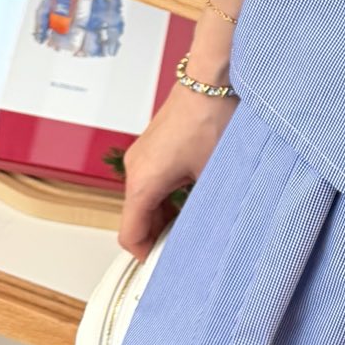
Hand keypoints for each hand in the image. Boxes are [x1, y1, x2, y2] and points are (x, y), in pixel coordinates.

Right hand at [118, 79, 237, 261]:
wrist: (213, 78)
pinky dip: (169, 194)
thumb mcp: (215, 173)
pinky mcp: (154, 145)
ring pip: (147, 198)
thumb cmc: (213, 116)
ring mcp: (143, 154)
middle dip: (160, 235)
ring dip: (167, 214)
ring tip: (198, 220)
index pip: (130, 233)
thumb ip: (207, 207)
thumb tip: (213, 232)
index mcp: (144, 181)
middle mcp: (136, 167)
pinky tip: (197, 195)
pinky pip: (154, 180)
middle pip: (138, 217)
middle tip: (188, 246)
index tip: (163, 265)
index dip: (145, 254)